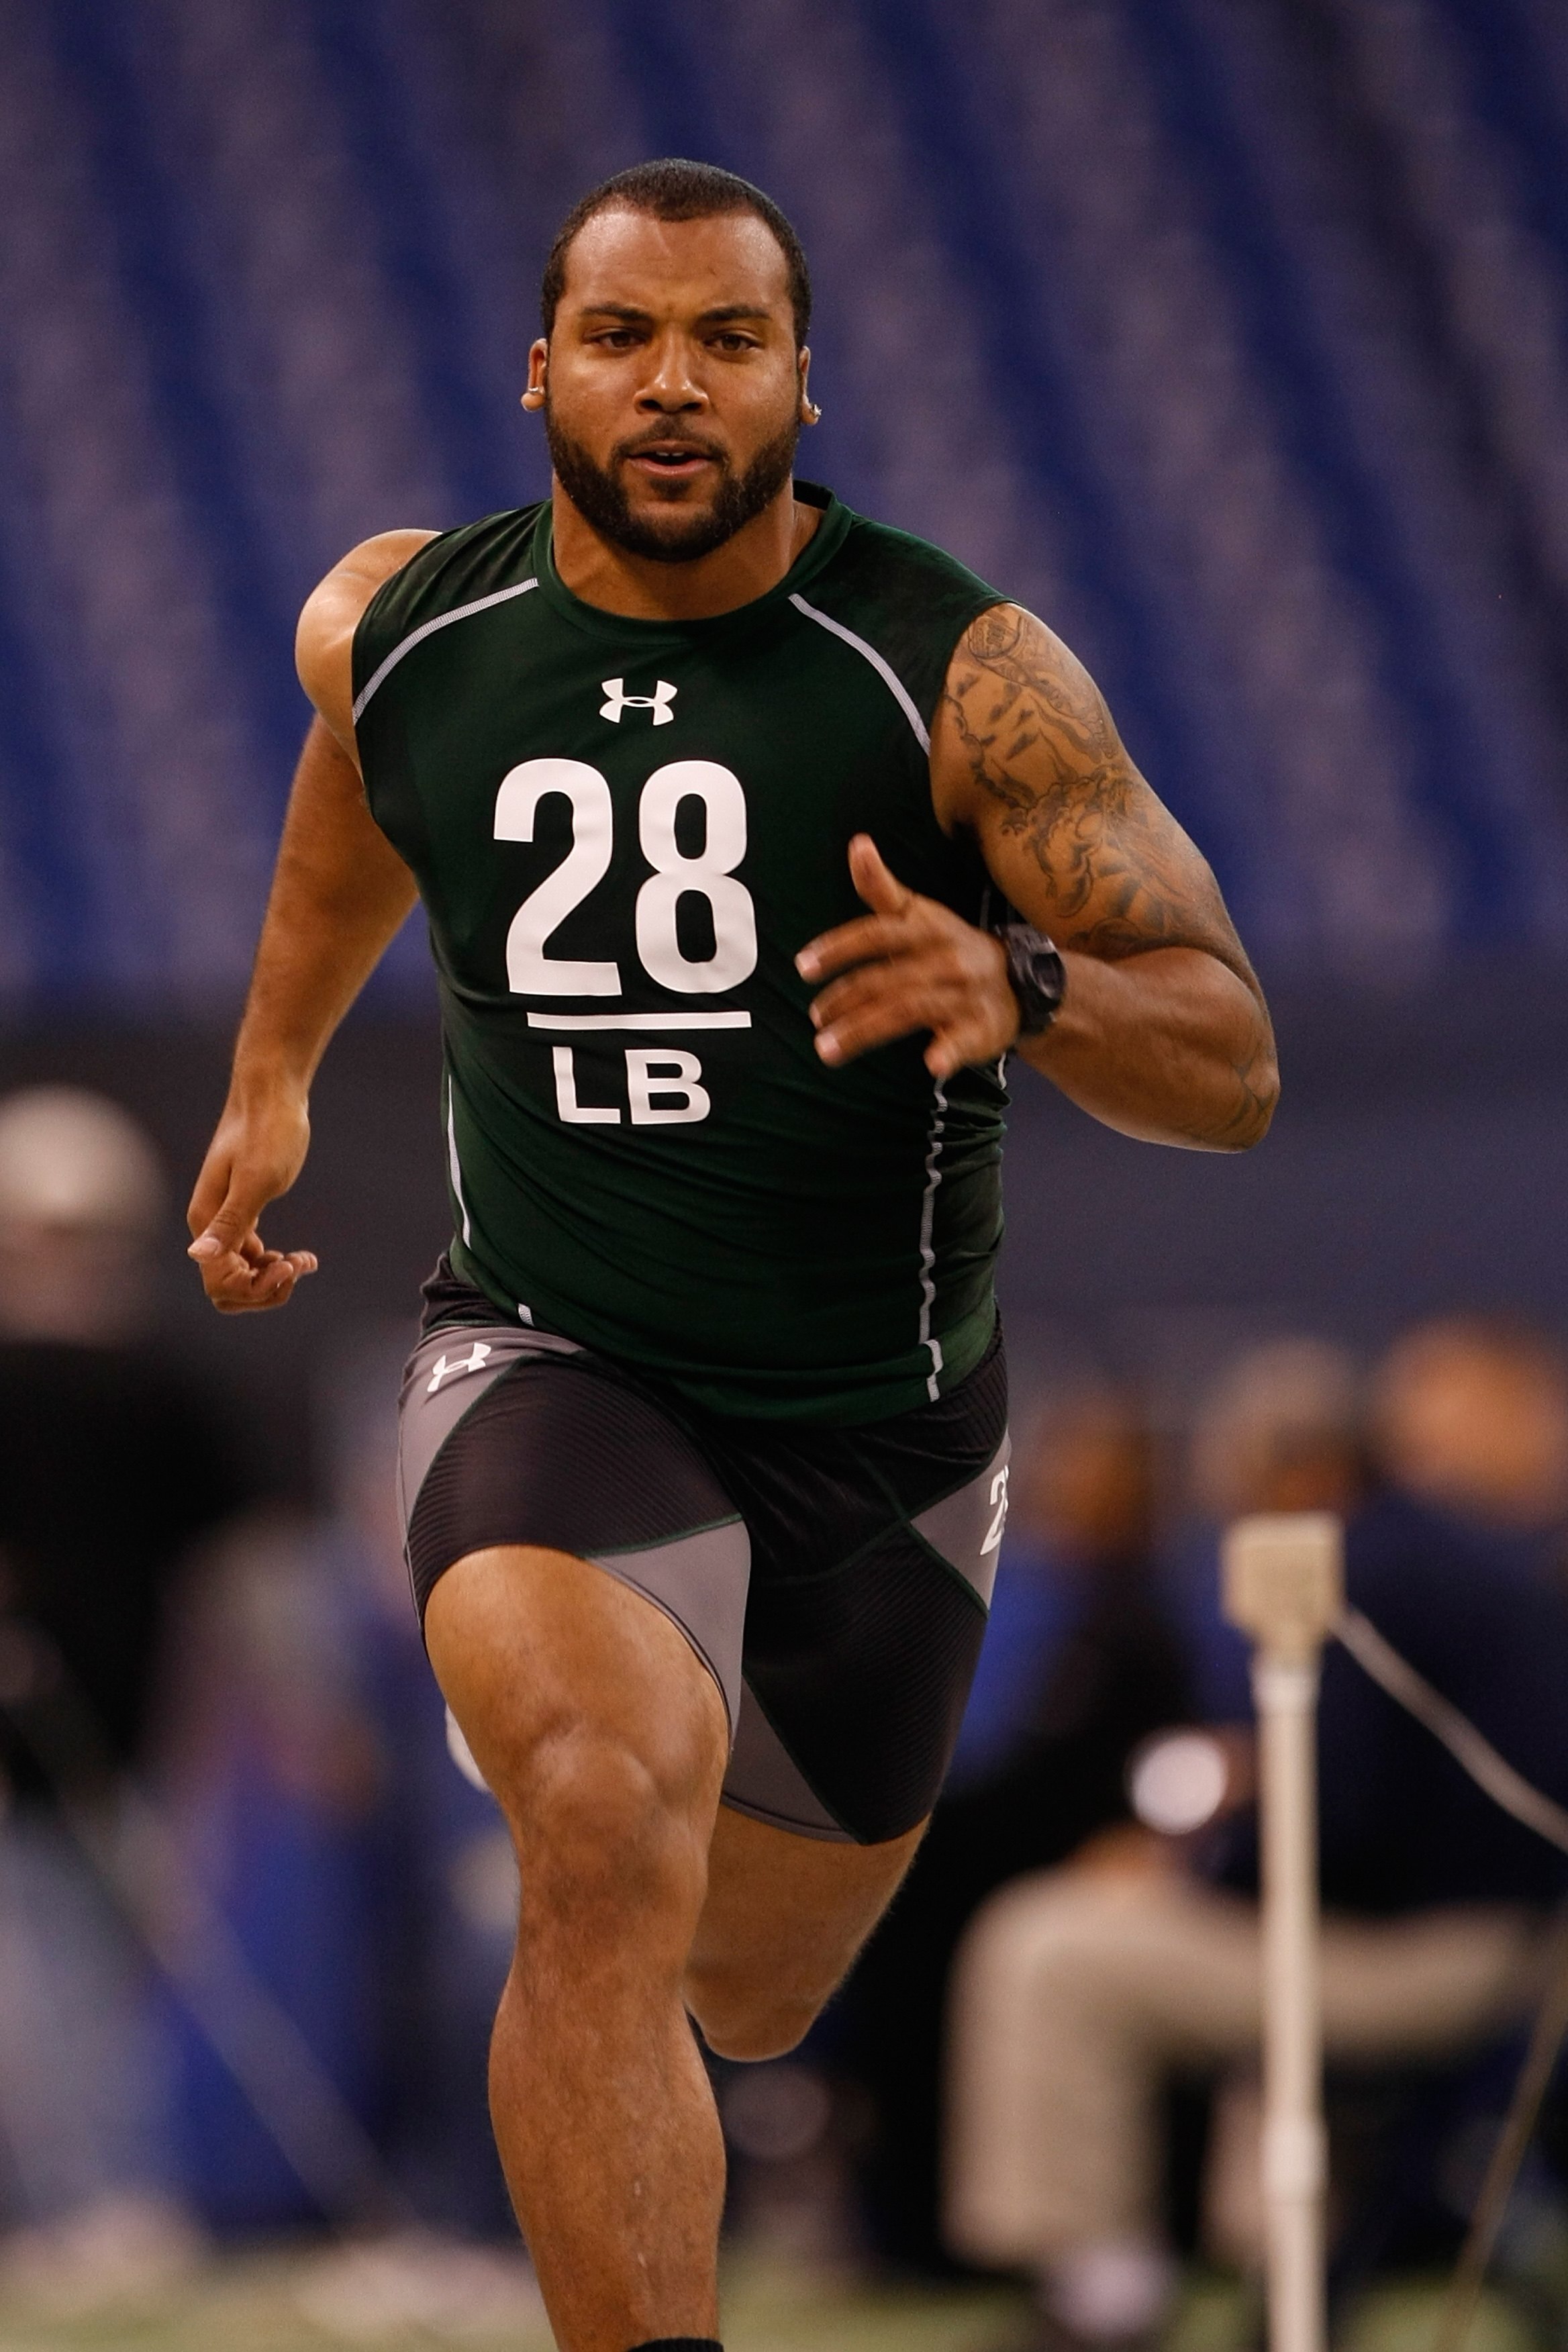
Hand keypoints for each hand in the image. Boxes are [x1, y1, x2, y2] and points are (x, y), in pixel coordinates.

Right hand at [186, 1090, 317, 1312]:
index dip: (255, 1288)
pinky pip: (252, 1255)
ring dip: (274, 1277)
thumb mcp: (256, 1180)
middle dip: (264, 1289)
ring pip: (242, 1273)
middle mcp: (209, 1224)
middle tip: (298, 1265)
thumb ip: (230, 1221)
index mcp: (206, 1220)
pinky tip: (303, 1256)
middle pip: (228, 1287)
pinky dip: (276, 1263)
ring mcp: (225, 1218)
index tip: (288, 1266)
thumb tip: (197, 1255)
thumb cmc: (268, 1132)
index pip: (220, 1284)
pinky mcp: (244, 1208)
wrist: (272, 1094)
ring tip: (305, 1260)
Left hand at [795, 835, 1018, 1080]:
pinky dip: (949, 1052)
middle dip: (845, 999)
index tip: (804, 966)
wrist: (1021, 981)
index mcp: (928, 930)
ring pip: (910, 1010)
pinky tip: (931, 1064)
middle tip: (814, 1016)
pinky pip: (963, 1041)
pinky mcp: (979, 1029)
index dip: (840, 948)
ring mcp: (964, 996)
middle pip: (888, 979)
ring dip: (866, 1030)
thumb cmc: (952, 947)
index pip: (879, 934)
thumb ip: (882, 887)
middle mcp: (947, 959)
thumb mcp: (920, 914)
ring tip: (828, 1048)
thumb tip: (857, 843)